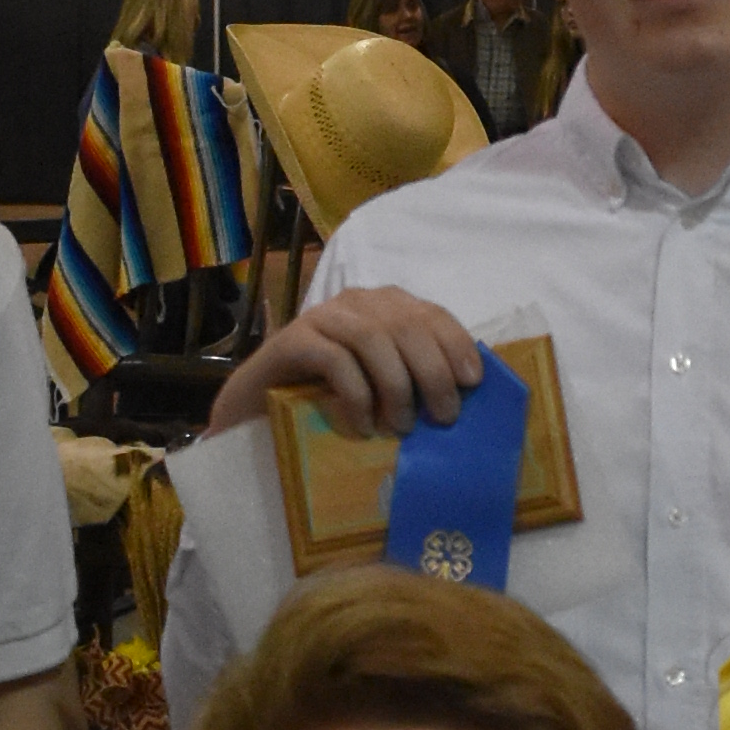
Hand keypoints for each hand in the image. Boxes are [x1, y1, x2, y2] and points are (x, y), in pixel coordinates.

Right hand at [211, 280, 482, 445]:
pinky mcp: (292, 340)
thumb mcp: (381, 386)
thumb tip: (464, 395)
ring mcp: (322, 318)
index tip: (472, 382)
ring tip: (401, 426)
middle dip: (432, 372)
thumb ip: (414, 376)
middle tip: (443, 417)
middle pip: (407, 325)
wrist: (258, 411)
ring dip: (396, 386)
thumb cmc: (329, 402)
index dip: (456, 344)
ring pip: (373, 338)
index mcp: (384, 306)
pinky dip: (356, 395)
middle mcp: (355, 303)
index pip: (431, 313)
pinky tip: (362, 426)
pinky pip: (335, 359)